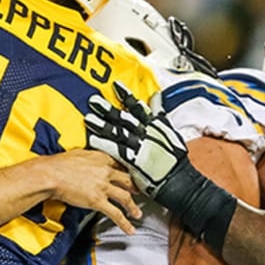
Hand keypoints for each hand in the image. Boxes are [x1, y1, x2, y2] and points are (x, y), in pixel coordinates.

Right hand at [37, 149, 142, 234]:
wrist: (50, 174)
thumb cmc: (58, 164)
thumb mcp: (77, 153)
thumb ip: (87, 156)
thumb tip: (86, 158)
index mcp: (101, 159)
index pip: (119, 165)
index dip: (126, 172)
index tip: (128, 176)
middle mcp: (105, 172)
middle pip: (127, 180)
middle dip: (135, 187)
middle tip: (138, 192)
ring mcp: (103, 187)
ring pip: (125, 197)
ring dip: (133, 207)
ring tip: (137, 213)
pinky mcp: (98, 201)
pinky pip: (115, 213)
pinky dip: (124, 223)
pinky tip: (129, 229)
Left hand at [85, 82, 188, 200]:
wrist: (177, 180)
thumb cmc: (174, 157)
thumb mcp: (169, 130)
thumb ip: (159, 112)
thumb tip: (155, 95)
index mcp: (154, 125)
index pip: (138, 107)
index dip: (126, 95)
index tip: (115, 85)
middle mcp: (146, 134)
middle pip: (124, 118)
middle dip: (108, 109)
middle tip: (93, 99)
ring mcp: (139, 147)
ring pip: (118, 132)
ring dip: (102, 125)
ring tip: (88, 118)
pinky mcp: (133, 161)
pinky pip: (116, 151)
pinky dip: (104, 144)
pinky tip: (92, 139)